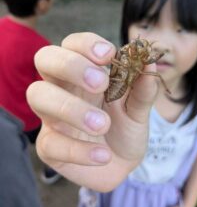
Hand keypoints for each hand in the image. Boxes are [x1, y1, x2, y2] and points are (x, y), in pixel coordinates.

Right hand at [27, 33, 158, 191]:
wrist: (123, 163)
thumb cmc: (126, 127)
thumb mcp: (139, 107)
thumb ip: (143, 87)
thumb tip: (149, 61)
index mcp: (83, 73)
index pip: (72, 44)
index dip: (86, 44)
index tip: (109, 55)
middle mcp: (63, 88)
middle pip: (45, 58)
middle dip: (70, 65)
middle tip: (100, 83)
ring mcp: (52, 116)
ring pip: (38, 95)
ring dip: (71, 108)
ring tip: (103, 124)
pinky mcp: (49, 147)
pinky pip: (50, 144)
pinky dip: (78, 150)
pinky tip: (104, 155)